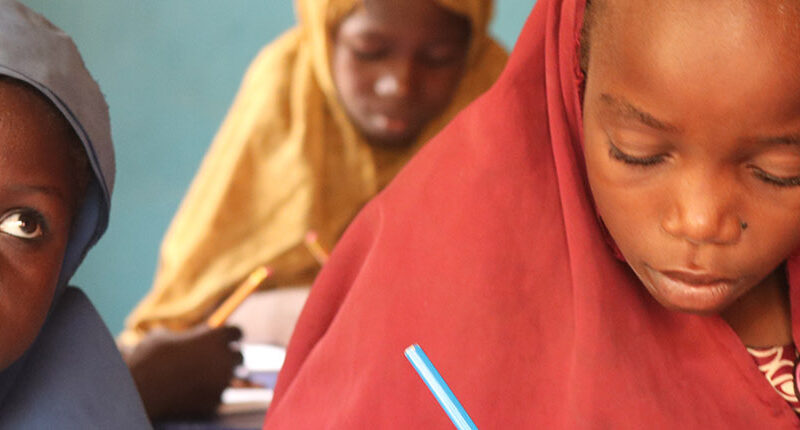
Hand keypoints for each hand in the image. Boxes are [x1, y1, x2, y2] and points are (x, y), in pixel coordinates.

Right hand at [125, 325, 242, 419]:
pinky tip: (194, 391)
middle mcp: (225, 358)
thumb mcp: (162, 336)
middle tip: (217, 358)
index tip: (225, 338)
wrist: (139, 391)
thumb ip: (183, 334)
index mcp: (216, 337)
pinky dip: (210, 393)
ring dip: (221, 375)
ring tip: (203, 375)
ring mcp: (222, 382)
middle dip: (229, 356)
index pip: (237, 332)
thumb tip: (190, 334)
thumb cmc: (148, 358)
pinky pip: (218, 395)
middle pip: (239, 355)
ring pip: (230, 377)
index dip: (230, 335)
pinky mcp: (215, 401)